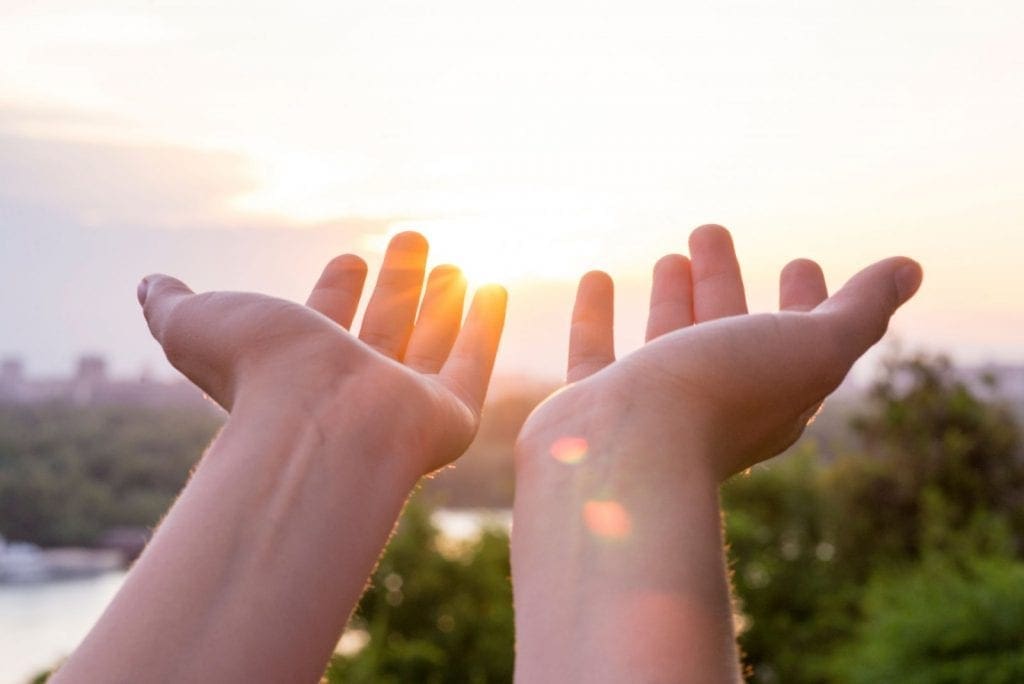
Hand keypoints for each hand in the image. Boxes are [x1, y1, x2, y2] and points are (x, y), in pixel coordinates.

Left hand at [138, 231, 506, 474]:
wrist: (317, 424)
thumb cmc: (258, 374)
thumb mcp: (195, 325)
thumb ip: (172, 306)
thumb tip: (150, 285)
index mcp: (302, 366)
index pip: (326, 320)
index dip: (337, 289)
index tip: (350, 258)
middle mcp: (354, 386)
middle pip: (383, 326)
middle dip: (398, 284)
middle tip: (413, 240)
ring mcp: (403, 404)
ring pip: (430, 342)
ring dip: (442, 301)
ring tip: (454, 263)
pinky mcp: (449, 416)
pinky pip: (473, 365)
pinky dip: (485, 328)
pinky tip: (494, 290)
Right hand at [510, 224, 921, 682]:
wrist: (625, 456)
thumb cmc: (721, 398)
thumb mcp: (812, 347)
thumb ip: (860, 310)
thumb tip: (909, 269)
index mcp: (772, 393)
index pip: (799, 340)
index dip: (807, 301)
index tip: (800, 263)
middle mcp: (713, 400)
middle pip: (726, 329)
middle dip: (725, 281)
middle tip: (710, 231)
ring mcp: (651, 405)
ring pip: (666, 338)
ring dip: (673, 295)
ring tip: (671, 255)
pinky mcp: (595, 405)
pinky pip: (595, 349)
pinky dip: (595, 312)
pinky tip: (595, 276)